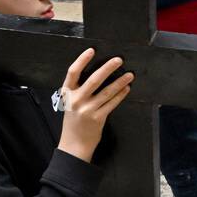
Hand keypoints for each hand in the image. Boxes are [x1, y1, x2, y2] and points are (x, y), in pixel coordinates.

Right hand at [57, 47, 134, 162]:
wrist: (73, 146)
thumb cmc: (73, 123)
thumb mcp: (70, 104)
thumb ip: (79, 91)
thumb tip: (98, 75)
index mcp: (67, 94)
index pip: (72, 72)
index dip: (82, 60)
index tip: (92, 50)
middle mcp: (76, 100)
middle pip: (93, 79)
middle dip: (107, 68)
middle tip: (118, 59)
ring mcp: (87, 110)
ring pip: (107, 92)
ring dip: (120, 82)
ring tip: (129, 74)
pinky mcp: (98, 118)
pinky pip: (112, 103)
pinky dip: (120, 95)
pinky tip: (127, 89)